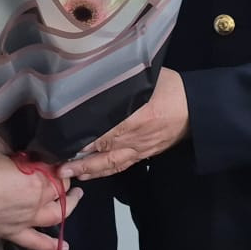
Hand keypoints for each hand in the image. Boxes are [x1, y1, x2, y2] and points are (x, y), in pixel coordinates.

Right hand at [0, 143, 81, 249]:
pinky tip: (64, 247)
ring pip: (56, 215)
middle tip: (63, 171)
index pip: (54, 169)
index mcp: (35, 178)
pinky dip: (51, 245)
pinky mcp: (12, 233)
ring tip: (76, 197)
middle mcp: (36, 201)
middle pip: (59, 190)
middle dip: (64, 180)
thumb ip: (16, 159)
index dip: (55, 162)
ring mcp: (25, 220)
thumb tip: (20, 161)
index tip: (52, 156)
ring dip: (69, 206)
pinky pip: (36, 243)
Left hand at [62, 68, 188, 180]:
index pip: (104, 128)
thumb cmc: (170, 87)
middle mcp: (134, 136)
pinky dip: (101, 172)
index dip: (81, 136)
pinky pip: (119, 166)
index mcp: (136, 115)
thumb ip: (123, 81)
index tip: (59, 137)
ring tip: (65, 173)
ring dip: (86, 170)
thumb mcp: (148, 77)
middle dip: (76, 157)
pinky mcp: (141, 155)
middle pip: (101, 148)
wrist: (196, 109)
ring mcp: (138, 148)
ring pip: (108, 163)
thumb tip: (96, 75)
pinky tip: (87, 174)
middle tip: (53, 160)